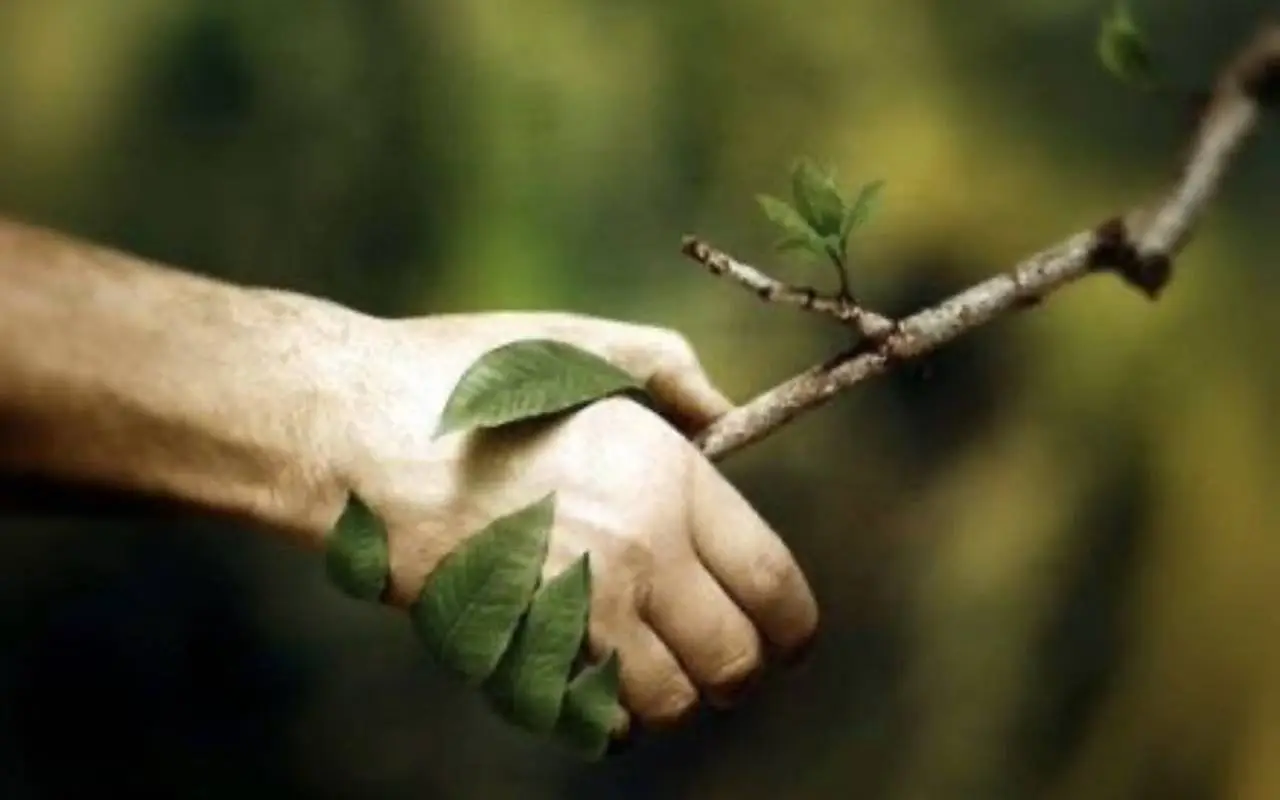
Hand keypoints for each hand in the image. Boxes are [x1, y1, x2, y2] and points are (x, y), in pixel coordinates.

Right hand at [326, 311, 818, 736]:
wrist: (347, 433)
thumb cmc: (462, 380)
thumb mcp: (578, 346)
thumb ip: (671, 373)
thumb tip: (727, 409)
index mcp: (664, 480)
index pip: (772, 587)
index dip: (794, 628)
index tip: (787, 639)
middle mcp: (631, 556)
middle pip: (733, 663)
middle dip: (738, 669)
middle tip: (719, 654)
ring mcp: (567, 613)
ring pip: (666, 705)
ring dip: (671, 696)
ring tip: (652, 664)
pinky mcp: (508, 651)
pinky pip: (588, 720)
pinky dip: (604, 712)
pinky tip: (589, 673)